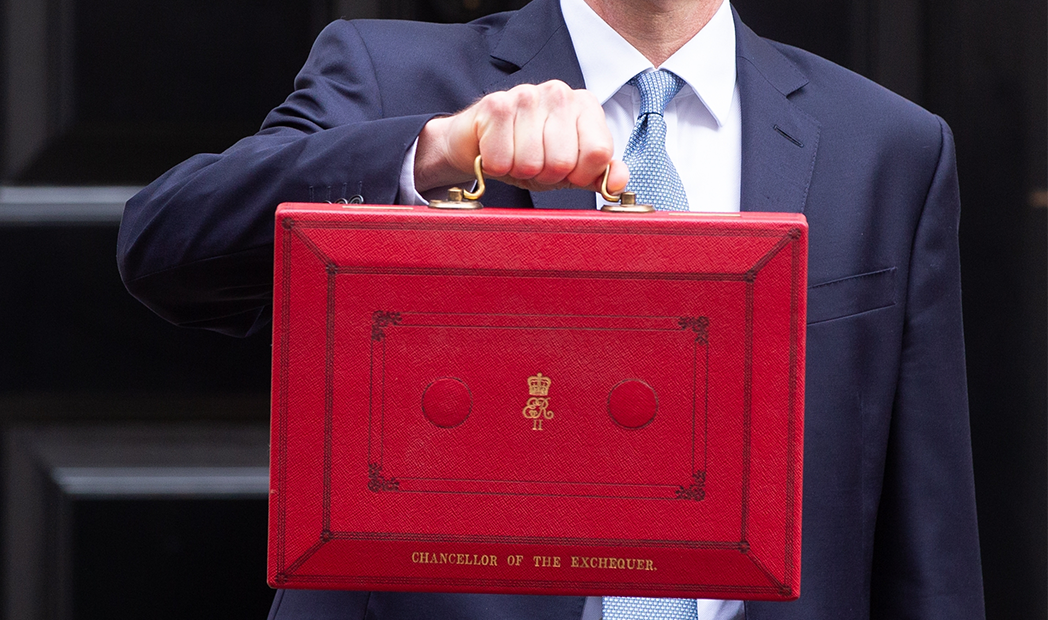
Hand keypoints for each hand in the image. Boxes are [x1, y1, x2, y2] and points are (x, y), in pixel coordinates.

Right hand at [414, 80, 628, 194]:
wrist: (478, 142)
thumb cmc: (528, 154)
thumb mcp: (570, 170)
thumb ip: (599, 175)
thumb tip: (618, 182)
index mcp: (585, 106)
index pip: (599, 153)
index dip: (580, 175)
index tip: (566, 171)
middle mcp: (560, 93)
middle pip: (564, 162)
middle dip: (546, 175)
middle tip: (534, 163)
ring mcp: (527, 94)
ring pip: (532, 164)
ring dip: (519, 171)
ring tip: (515, 156)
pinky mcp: (496, 104)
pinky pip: (503, 160)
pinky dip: (496, 166)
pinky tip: (495, 151)